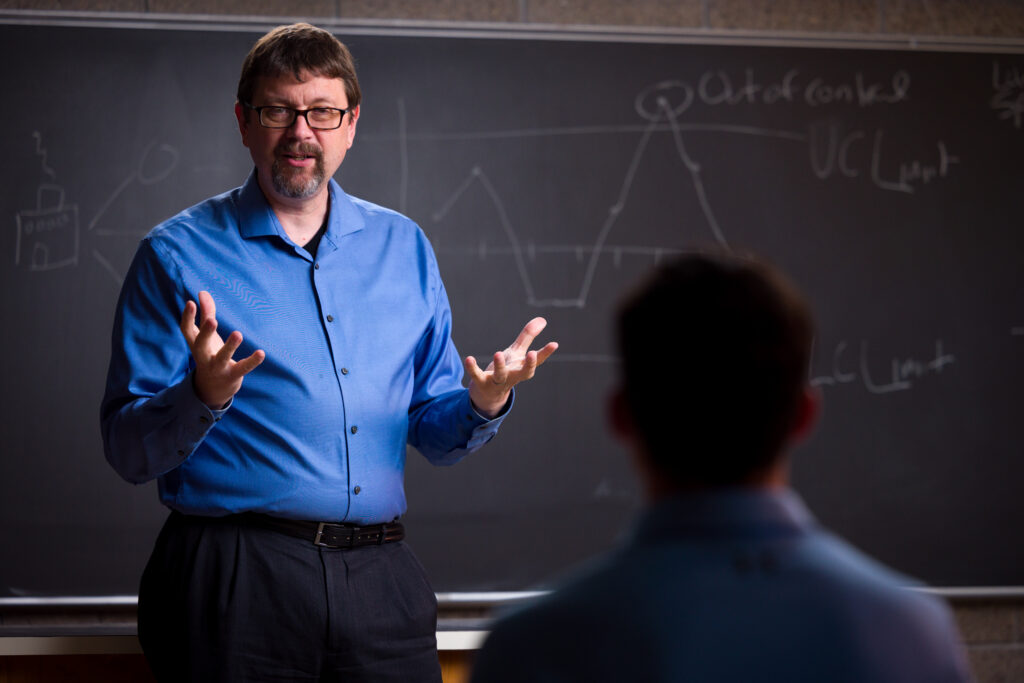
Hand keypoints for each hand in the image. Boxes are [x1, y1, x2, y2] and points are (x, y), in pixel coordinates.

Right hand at [179, 290, 264, 408]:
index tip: (191, 302)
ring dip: (230, 347)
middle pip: (201, 344)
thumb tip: (202, 292)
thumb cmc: (209, 354)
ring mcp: (217, 367)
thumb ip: (205, 314)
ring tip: (238, 334)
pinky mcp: (232, 375)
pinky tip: (261, 353)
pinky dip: (252, 361)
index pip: (187, 330)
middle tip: (213, 320)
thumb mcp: (206, 337)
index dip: (187, 317)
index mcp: (196, 344)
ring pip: (222, 358)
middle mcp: (203, 356)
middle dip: (206, 333)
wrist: (212, 389)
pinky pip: (243, 368)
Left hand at [465, 317, 557, 417]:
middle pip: (523, 373)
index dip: (545, 353)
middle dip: (528, 365)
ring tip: (497, 353)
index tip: (554, 344)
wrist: (488, 393)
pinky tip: (469, 358)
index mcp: (522, 368)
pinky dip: (473, 368)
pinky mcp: (482, 383)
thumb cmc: (506, 369)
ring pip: (500, 375)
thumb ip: (528, 336)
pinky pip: (477, 376)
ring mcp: (498, 381)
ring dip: (500, 366)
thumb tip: (543, 319)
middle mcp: (513, 376)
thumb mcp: (517, 352)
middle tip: (531, 354)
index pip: (537, 361)